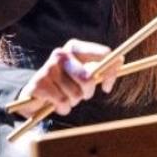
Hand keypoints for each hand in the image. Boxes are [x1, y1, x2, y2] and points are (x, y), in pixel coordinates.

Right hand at [8, 39, 122, 118]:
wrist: (36, 92)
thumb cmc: (65, 82)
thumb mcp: (83, 73)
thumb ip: (100, 68)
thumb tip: (120, 61)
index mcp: (74, 47)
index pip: (104, 54)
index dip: (110, 72)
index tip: (106, 87)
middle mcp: (61, 54)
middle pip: (88, 78)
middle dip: (87, 92)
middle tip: (81, 95)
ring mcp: (48, 67)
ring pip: (75, 94)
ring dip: (73, 102)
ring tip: (65, 97)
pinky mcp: (40, 83)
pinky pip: (62, 102)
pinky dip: (63, 108)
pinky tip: (56, 104)